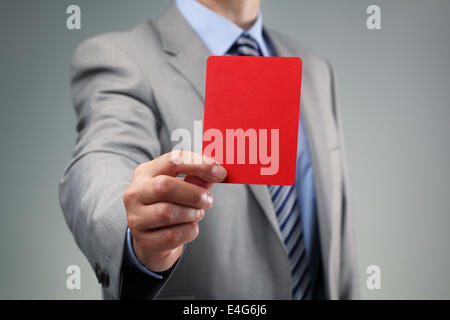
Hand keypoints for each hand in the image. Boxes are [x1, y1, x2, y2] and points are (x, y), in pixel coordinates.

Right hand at [123, 150, 226, 271]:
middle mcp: (135, 193)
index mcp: (145, 173)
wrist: (152, 240)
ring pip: (168, 213)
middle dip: (194, 194)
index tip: (220, 172)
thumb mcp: (181, 187)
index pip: (172, 160)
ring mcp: (136, 218)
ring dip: (192, 214)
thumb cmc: (169, 206)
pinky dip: (189, 231)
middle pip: (165, 186)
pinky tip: (188, 228)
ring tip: (196, 214)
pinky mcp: (144, 241)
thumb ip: (197, 178)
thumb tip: (217, 171)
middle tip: (208, 200)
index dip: (199, 164)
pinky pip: (173, 235)